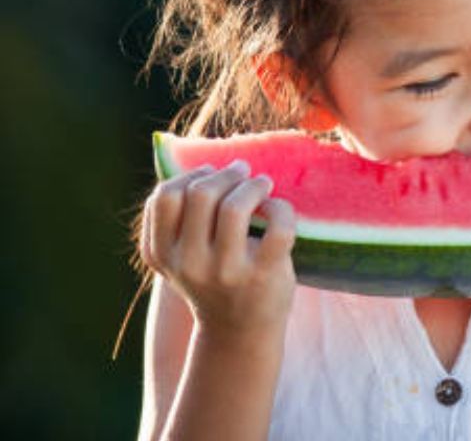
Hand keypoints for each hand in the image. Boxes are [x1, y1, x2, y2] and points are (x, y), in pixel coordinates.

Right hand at [138, 160, 297, 337]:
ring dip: (254, 185)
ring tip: (262, 183)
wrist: (239, 331)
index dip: (190, 175)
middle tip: (242, 172)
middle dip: (225, 174)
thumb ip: (178, 219)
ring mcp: (227, 272)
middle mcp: (191, 264)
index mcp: (164, 254)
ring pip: (235, 207)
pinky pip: (278, 227)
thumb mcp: (182, 255)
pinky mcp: (264, 276)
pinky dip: (280, 207)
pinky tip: (277, 209)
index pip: (165, 198)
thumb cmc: (213, 279)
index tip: (210, 174)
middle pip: (200, 194)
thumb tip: (199, 163)